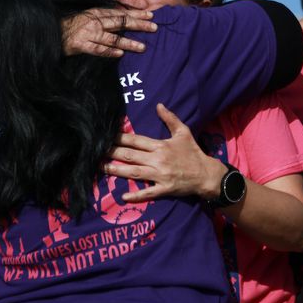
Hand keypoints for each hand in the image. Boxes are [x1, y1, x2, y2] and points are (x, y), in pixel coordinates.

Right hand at [61, 8, 156, 56]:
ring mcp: (89, 33)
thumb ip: (105, 12)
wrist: (53, 32)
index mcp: (98, 13)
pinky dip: (109, 51)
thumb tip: (123, 13)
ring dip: (128, 42)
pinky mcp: (82, 45)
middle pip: (121, 23)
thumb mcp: (89, 14)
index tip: (151, 15)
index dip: (137, 13)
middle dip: (139, 24)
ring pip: (113, 38)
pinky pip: (98, 49)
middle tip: (154, 27)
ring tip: (142, 47)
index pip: (121, 13)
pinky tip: (120, 54)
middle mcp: (96, 22)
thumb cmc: (73, 24)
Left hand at [105, 103, 225, 201]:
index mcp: (160, 146)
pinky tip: (123, 197)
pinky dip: (136, 195)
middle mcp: (158, 160)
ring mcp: (160, 175)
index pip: (136, 140)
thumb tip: (159, 105)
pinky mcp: (164, 189)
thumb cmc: (193, 152)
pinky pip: (148, 192)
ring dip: (117, 170)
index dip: (120, 138)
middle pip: (130, 156)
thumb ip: (170, 118)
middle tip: (96, 151)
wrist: (206, 174)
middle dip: (112, 153)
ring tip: (102, 168)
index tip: (106, 136)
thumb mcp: (183, 132)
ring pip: (134, 172)